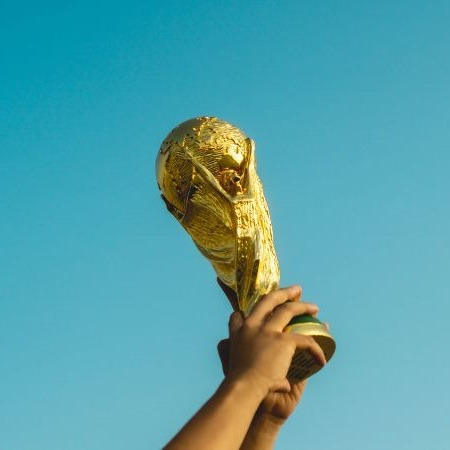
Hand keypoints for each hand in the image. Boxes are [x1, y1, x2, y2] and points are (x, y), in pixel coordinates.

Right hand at [217, 279, 325, 398]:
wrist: (244, 389)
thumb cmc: (240, 385)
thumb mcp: (233, 366)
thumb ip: (240, 360)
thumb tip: (269, 373)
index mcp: (237, 333)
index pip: (238, 316)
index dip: (245, 313)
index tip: (252, 313)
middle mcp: (251, 326)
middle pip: (268, 301)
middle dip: (283, 293)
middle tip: (296, 290)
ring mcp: (267, 331)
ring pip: (288, 310)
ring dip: (303, 307)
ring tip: (314, 308)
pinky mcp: (282, 341)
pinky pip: (305, 340)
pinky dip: (316, 349)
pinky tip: (322, 359)